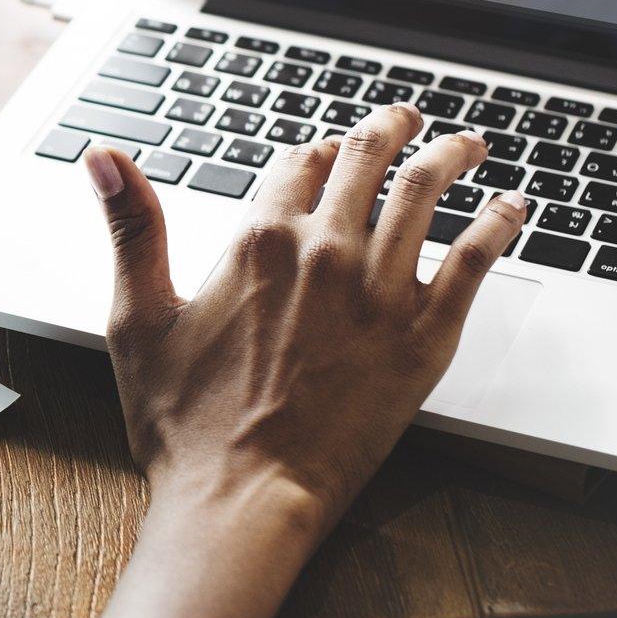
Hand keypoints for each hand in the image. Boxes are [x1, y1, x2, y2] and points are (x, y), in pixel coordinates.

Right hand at [86, 103, 527, 529]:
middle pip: (367, 160)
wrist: (243, 497)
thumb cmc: (185, 426)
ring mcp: (380, 291)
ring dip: (450, 155)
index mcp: (257, 242)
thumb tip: (103, 159)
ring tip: (467, 144)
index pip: (297, 164)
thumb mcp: (137, 319)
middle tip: (405, 121)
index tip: (324, 154)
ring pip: (427, 192)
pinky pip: (476, 258)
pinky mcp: (424, 335)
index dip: (311, 154)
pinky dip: (500, 222)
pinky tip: (513, 208)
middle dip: (389, 129)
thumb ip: (131, 229)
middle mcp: (324, 252)